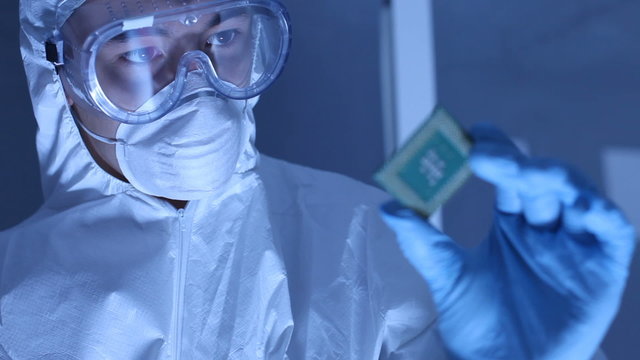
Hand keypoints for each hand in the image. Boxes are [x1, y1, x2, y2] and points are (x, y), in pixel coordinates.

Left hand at [380, 123, 635, 359]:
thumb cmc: (478, 328)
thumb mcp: (447, 278)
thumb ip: (422, 242)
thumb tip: (388, 206)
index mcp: (511, 224)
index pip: (508, 175)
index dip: (496, 151)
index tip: (472, 135)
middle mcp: (544, 229)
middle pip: (539, 181)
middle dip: (517, 164)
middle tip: (487, 156)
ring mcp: (574, 247)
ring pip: (576, 195)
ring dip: (555, 178)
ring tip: (525, 174)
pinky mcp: (603, 270)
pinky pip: (612, 232)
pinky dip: (602, 214)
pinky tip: (581, 205)